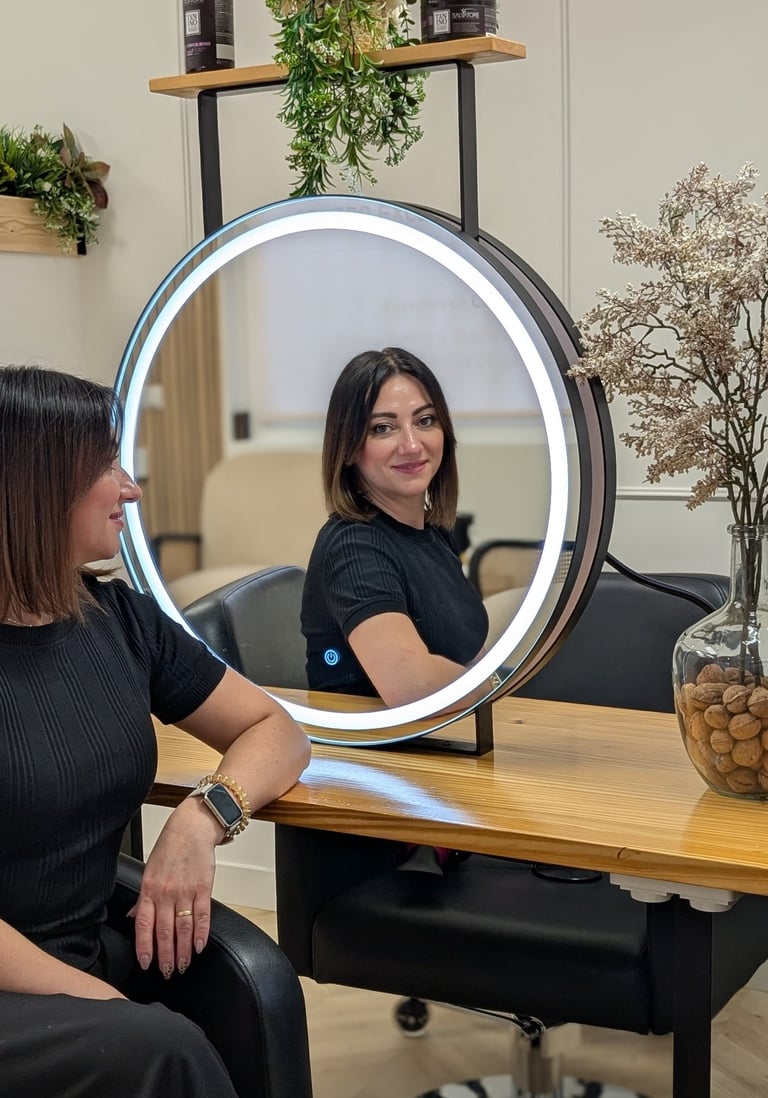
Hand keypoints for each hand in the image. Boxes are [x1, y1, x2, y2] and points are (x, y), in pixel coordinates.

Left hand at [129, 798, 220, 976]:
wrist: (192, 828)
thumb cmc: (171, 848)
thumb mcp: (150, 870)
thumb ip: (143, 898)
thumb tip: (134, 917)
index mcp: (149, 889)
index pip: (144, 925)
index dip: (144, 947)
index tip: (146, 964)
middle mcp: (166, 893)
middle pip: (164, 931)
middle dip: (165, 956)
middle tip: (168, 972)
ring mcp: (185, 891)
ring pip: (182, 928)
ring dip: (183, 950)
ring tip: (184, 965)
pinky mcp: (204, 888)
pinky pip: (202, 916)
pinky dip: (201, 934)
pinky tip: (200, 946)